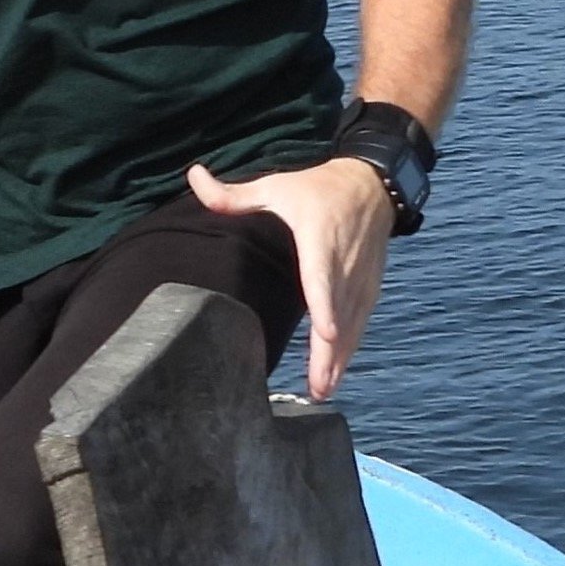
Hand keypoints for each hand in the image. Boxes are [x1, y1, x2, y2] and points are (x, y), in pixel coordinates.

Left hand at [187, 157, 395, 400]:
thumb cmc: (317, 188)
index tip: (325, 332)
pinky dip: (349, 349)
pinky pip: (359, 323)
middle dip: (329, 351)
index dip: (325, 305)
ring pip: (351, 324)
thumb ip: (233, 194)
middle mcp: (344, 263)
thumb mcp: (275, 186)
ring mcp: (360, 279)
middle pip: (339, 312)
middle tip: (317, 386)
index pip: (322, 276)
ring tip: (322, 389)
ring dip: (338, 358)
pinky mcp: (369, 289)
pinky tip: (335, 373)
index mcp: (319, 239)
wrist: (372, 186)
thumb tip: (192, 175)